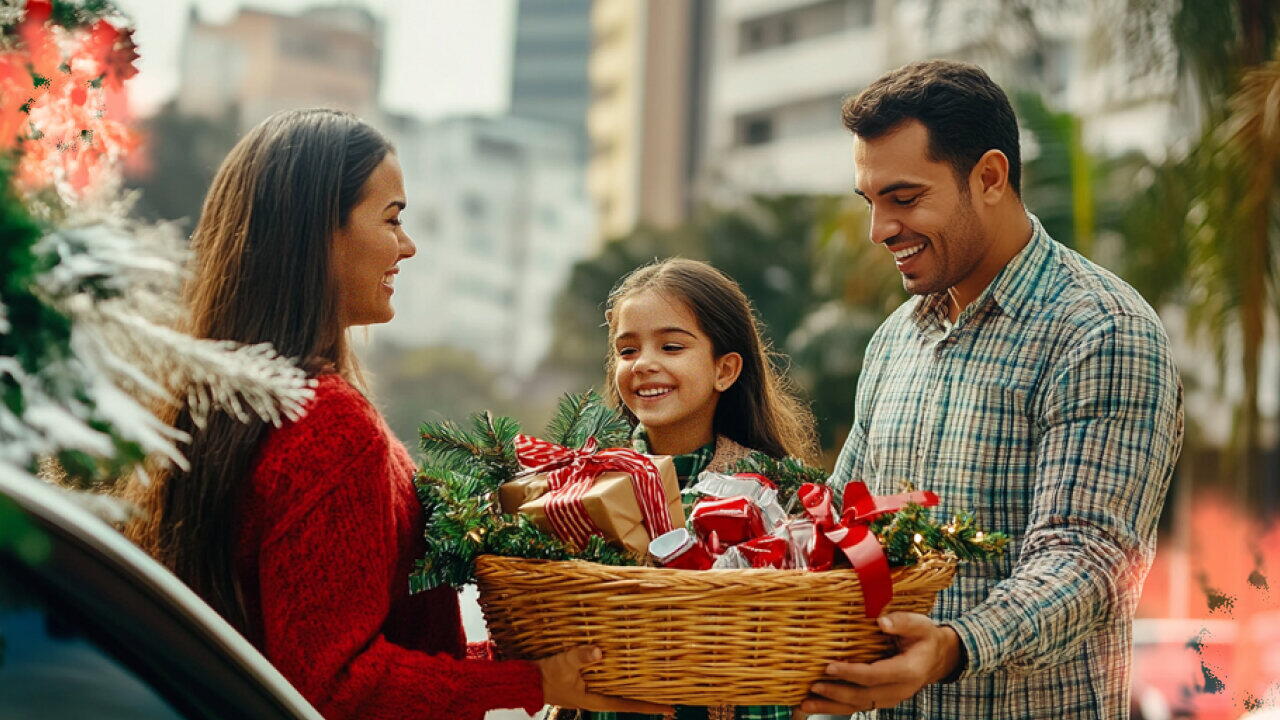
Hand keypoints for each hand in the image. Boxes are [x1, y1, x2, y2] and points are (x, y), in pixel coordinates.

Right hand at [536, 646, 673, 713]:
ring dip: (636, 685)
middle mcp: (598, 696)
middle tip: (671, 691)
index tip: (670, 708)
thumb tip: (599, 652)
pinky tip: (628, 669)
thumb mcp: (564, 664)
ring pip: (620, 689)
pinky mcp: (586, 682)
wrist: (527, 682)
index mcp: (597, 699)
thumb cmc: (546, 676)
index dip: (650, 706)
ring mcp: (593, 690)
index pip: (629, 704)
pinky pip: (610, 680)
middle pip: (629, 697)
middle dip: (648, 695)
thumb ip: (581, 657)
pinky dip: (621, 676)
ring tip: (656, 680)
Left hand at [801, 612, 961, 714]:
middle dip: (836, 693)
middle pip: (864, 695)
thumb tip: (881, 622)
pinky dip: (836, 707)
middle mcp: (899, 689)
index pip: (875, 675)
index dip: (851, 673)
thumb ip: (901, 622)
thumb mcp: (919, 624)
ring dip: (831, 706)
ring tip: (806, 704)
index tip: (829, 667)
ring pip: (858, 705)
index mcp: (908, 671)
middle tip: (813, 686)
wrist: (936, 658)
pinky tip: (817, 704)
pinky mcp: (881, 699)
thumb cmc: (924, 637)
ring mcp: (890, 697)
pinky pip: (858, 705)